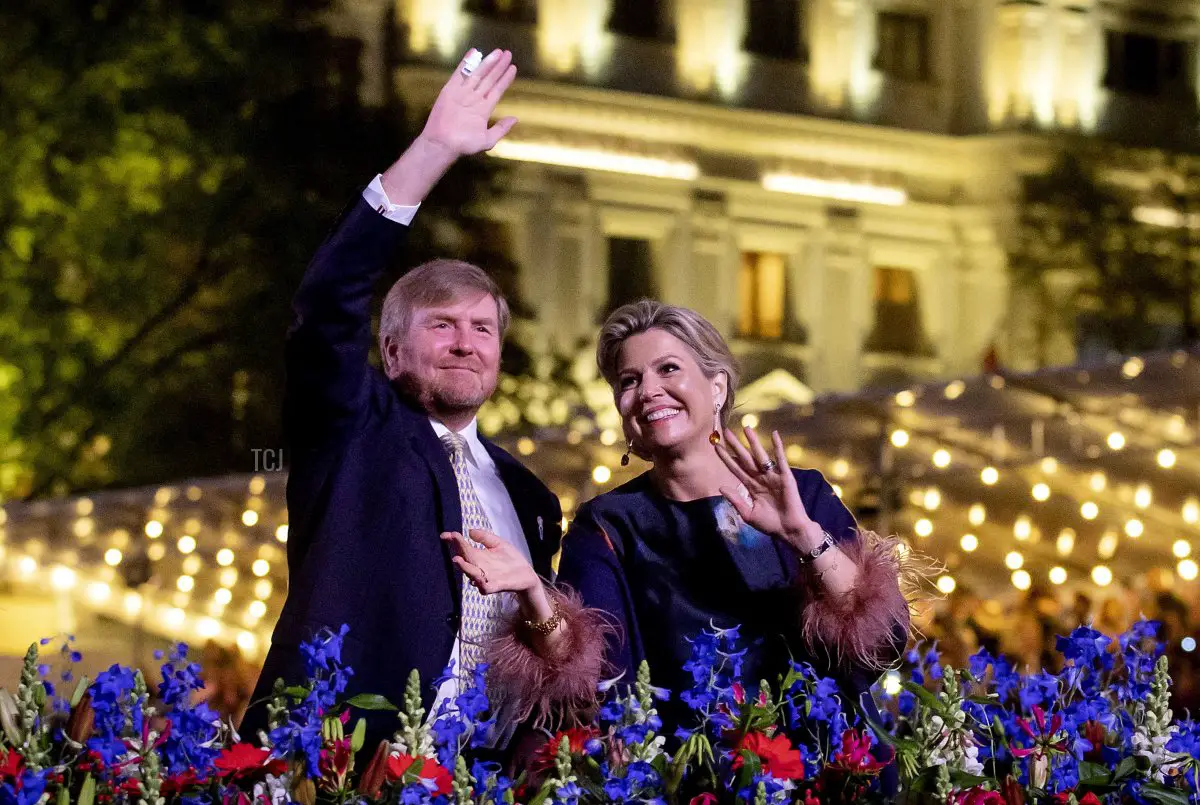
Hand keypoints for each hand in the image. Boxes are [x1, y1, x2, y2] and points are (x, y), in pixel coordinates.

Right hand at [419, 48, 517, 158]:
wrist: (443, 144)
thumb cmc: (464, 145)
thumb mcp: (487, 140)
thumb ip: (501, 129)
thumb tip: (515, 119)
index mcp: (484, 109)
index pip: (497, 89)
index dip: (505, 78)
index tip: (513, 67)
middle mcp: (474, 98)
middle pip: (490, 78)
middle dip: (499, 66)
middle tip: (508, 54)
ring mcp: (463, 93)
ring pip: (478, 73)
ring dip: (488, 62)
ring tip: (499, 52)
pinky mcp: (451, 90)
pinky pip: (460, 73)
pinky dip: (467, 62)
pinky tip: (474, 52)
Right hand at [441, 528, 538, 595]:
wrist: (526, 575)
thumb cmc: (511, 560)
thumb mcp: (498, 543)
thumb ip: (485, 537)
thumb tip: (470, 531)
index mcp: (478, 556)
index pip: (463, 548)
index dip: (454, 541)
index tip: (445, 535)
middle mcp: (478, 567)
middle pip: (465, 560)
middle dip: (458, 551)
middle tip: (452, 542)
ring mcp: (486, 578)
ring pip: (471, 574)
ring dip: (464, 568)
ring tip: (457, 560)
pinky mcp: (496, 586)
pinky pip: (485, 587)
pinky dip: (480, 584)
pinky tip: (477, 579)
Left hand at [715, 427, 821, 550]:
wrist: (788, 530)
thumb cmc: (769, 524)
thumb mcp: (748, 514)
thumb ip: (736, 500)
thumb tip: (721, 487)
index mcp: (750, 486)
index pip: (735, 468)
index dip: (726, 458)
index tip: (716, 446)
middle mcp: (760, 478)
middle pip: (745, 458)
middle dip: (735, 445)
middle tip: (725, 431)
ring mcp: (772, 476)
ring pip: (760, 456)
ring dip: (753, 442)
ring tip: (746, 428)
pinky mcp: (785, 477)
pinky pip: (781, 460)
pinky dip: (778, 447)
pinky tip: (774, 434)